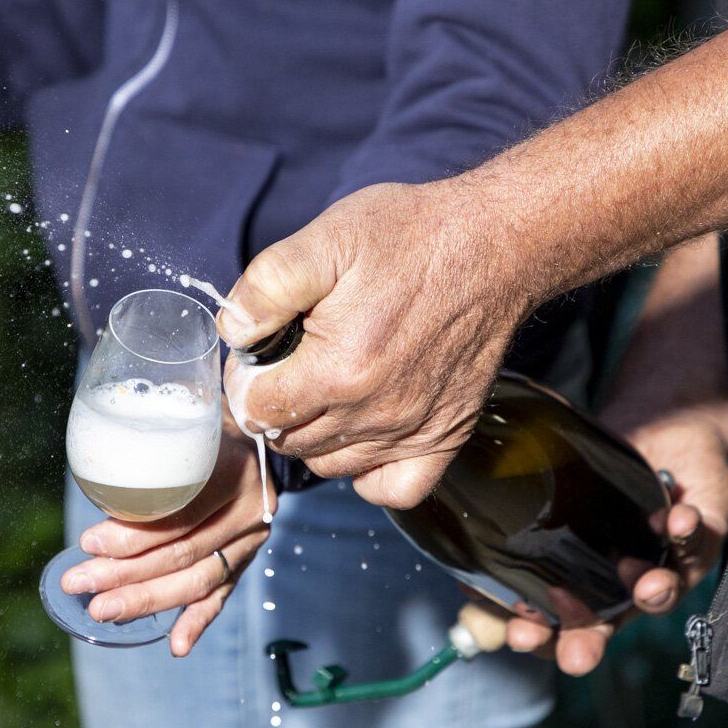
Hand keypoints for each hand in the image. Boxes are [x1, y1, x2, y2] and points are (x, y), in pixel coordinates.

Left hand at [61, 423, 274, 657]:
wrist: (256, 436)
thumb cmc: (202, 432)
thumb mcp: (183, 431)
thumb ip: (150, 460)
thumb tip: (92, 492)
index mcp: (233, 469)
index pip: (178, 513)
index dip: (131, 533)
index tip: (88, 544)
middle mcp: (249, 507)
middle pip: (182, 551)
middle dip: (125, 574)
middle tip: (80, 584)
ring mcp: (252, 538)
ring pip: (198, 579)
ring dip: (148, 600)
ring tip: (103, 610)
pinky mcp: (248, 558)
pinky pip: (222, 595)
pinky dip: (198, 621)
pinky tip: (176, 644)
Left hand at [219, 180, 533, 508]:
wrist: (493, 245)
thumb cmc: (411, 237)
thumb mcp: (326, 238)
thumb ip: (266, 287)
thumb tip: (234, 332)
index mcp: (337, 369)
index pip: (254, 410)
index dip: (245, 380)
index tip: (262, 353)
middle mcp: (375, 413)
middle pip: (289, 441)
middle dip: (276, 406)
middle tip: (292, 362)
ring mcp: (413, 431)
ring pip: (330, 466)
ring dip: (315, 435)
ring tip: (327, 386)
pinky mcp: (446, 437)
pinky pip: (390, 489)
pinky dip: (368, 472)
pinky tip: (363, 431)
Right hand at [501, 413, 727, 674]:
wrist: (663, 432)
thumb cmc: (600, 477)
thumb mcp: (554, 502)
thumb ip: (516, 542)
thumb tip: (467, 580)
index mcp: (591, 586)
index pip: (562, 624)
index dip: (544, 637)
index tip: (519, 636)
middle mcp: (628, 585)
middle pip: (610, 623)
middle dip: (592, 640)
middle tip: (576, 656)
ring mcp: (669, 563)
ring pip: (665, 590)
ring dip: (653, 591)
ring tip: (643, 586)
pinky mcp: (703, 532)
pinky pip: (699, 538)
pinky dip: (687, 531)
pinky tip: (673, 519)